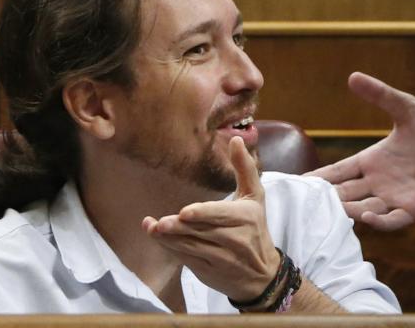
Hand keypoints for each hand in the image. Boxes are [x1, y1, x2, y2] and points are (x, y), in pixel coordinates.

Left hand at [142, 136, 280, 299]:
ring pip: (192, 247)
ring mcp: (222, 259)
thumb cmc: (256, 228)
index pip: (221, 215)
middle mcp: (236, 240)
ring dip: (169, 239)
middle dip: (179, 228)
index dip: (202, 214)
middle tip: (159, 223)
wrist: (263, 275)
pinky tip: (158, 239)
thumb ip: (244, 168)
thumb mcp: (255, 197)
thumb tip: (236, 139)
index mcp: (246, 217)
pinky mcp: (210, 272)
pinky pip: (188, 260)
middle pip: (202, 232)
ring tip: (151, 228)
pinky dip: (172, 250)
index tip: (184, 212)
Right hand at [305, 71, 414, 230]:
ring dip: (348, 211)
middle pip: (344, 193)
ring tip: (333, 209)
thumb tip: (353, 76)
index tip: (297, 184)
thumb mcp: (405, 107)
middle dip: (326, 199)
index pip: (337, 171)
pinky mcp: (412, 209)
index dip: (319, 178)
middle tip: (305, 203)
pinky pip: (392, 219)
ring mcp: (393, 197)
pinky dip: (379, 221)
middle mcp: (377, 182)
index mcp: (370, 160)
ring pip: (362, 208)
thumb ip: (379, 94)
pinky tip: (366, 216)